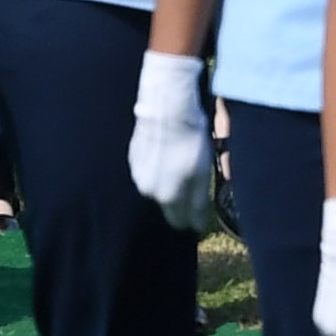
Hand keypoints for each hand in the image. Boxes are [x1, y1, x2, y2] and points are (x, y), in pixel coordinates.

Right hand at [127, 51, 213, 229]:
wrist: (168, 109)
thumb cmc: (190, 140)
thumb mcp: (202, 172)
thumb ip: (197, 201)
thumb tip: (196, 225)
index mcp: (166, 195)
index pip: (178, 220)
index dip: (192, 220)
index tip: (201, 215)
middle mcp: (147, 190)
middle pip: (167, 204)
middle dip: (181, 202)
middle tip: (195, 184)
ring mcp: (137, 173)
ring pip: (157, 187)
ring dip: (169, 183)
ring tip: (183, 166)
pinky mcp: (133, 157)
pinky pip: (149, 170)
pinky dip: (159, 168)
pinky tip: (169, 154)